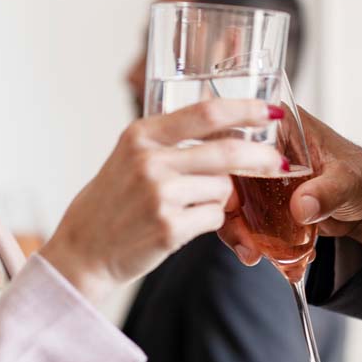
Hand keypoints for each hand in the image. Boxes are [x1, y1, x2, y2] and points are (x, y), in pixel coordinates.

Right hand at [40, 99, 282, 302]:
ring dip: (222, 199)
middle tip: (278, 163)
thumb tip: (230, 131)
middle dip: (261, 157)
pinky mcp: (169, 228)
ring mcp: (159, 195)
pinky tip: (183, 225)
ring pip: (224, 190)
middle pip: (227, 152)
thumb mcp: (129, 158)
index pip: (206, 112)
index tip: (272, 110)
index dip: (246, 109)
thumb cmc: (111, 204)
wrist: (83, 252)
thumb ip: (169, 142)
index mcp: (140, 135)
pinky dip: (210, 221)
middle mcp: (149, 161)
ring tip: (189, 207)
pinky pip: (215, 218)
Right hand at [218, 107, 361, 263]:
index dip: (225, 172)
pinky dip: (259, 245)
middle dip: (232, 218)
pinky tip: (283, 260)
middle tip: (247, 248)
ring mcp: (261, 176)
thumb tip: (300, 207)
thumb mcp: (349, 180)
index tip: (232, 205)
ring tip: (261, 259)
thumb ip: (326, 192)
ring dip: (243, 236)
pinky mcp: (264, 202)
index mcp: (279, 125)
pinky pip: (249, 222)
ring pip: (234, 205)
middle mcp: (263, 147)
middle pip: (226, 178)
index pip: (235, 141)